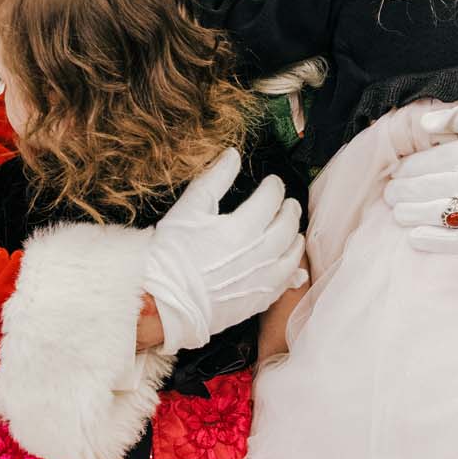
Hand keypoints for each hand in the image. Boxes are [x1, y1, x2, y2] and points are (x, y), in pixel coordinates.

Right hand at [142, 149, 306, 351]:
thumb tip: (232, 155)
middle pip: (287, 225)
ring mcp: (262, 279)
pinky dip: (293, 273)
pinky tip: (294, 269)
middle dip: (290, 210)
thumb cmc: (170, 255)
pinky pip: (286, 283)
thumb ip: (214, 179)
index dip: (273, 186)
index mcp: (242, 228)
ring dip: (295, 239)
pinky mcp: (258, 300)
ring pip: (292, 255)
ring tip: (292, 231)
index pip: (271, 199)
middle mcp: (259, 254)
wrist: (162, 303)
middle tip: (288, 203)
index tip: (272, 183)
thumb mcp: (188, 210)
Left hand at [384, 102, 457, 253]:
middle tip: (390, 196)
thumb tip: (427, 124)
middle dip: (401, 193)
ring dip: (409, 215)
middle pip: (424, 189)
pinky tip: (414, 239)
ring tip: (397, 215)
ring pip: (435, 213)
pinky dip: (433, 241)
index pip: (427, 162)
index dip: (406, 170)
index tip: (397, 174)